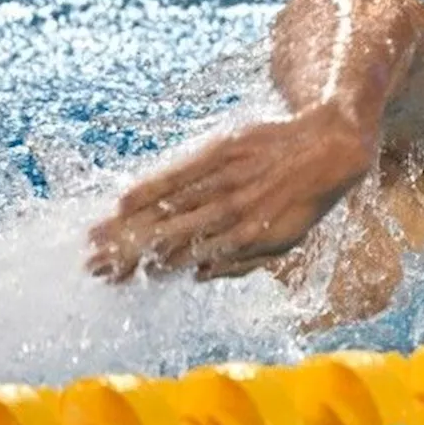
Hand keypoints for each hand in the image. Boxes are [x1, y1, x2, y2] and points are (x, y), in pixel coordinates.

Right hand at [87, 104, 373, 282]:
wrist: (331, 144)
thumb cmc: (305, 198)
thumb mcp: (286, 240)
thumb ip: (243, 261)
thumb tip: (197, 274)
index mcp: (249, 239)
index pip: (186, 260)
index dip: (149, 271)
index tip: (117, 280)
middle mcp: (234, 212)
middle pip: (169, 238)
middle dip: (128, 254)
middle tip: (92, 267)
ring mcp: (228, 180)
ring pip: (169, 208)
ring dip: (129, 226)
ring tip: (95, 239)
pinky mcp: (224, 151)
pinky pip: (182, 173)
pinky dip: (152, 188)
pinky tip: (124, 202)